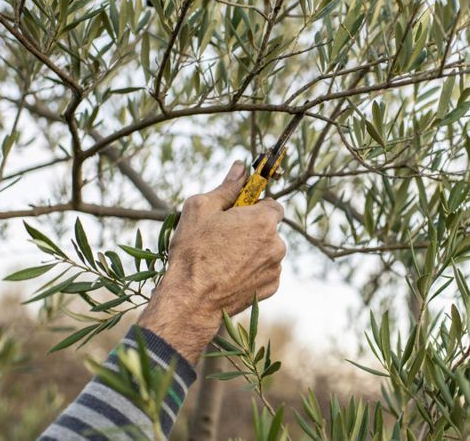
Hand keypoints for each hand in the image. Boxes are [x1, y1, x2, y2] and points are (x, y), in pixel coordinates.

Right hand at [138, 161, 285, 361]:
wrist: (191, 300)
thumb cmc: (193, 251)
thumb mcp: (202, 209)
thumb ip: (227, 187)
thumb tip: (240, 168)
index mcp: (264, 220)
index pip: (273, 204)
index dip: (255, 207)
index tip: (238, 213)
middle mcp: (277, 244)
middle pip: (270, 229)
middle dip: (252, 230)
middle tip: (225, 237)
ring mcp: (275, 268)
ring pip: (267, 251)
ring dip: (252, 251)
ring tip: (224, 259)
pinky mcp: (270, 288)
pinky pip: (265, 272)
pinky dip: (252, 271)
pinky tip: (230, 275)